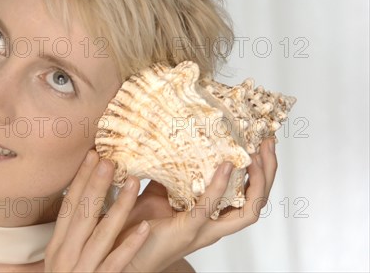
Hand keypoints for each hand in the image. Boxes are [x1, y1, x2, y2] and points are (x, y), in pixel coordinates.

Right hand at [44, 150, 150, 271]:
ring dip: (118, 207)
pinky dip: (129, 245)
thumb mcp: (62, 256)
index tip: (92, 155)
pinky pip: (116, 262)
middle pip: (82, 214)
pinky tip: (144, 228)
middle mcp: (65, 255)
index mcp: (57, 245)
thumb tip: (78, 198)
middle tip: (110, 159)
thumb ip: (72, 231)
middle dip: (96, 184)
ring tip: (133, 183)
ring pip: (101, 234)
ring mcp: (82, 270)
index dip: (80, 179)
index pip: (69, 205)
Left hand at [118, 136, 278, 271]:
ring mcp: (205, 229)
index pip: (249, 195)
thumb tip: (171, 141)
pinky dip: (220, 186)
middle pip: (258, 201)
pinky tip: (225, 167)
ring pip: (248, 211)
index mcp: (213, 215)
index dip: (262, 172)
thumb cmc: (139, 225)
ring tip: (255, 156)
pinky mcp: (188, 229)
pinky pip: (210, 208)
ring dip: (257, 182)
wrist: (123, 252)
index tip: (262, 142)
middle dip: (269, 172)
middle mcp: (216, 224)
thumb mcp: (160, 191)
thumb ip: (171, 172)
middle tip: (269, 143)